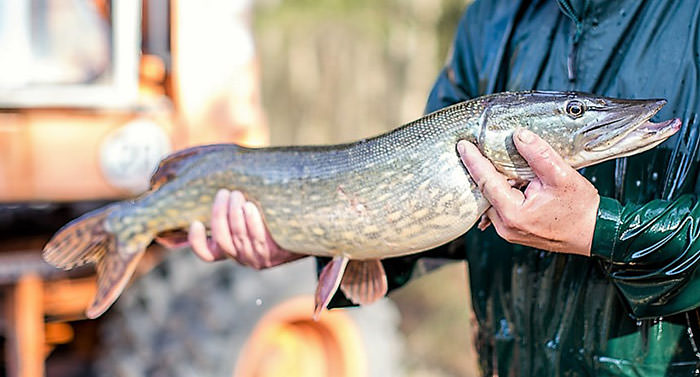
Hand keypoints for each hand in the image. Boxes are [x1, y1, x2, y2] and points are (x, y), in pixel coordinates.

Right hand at [188, 189, 303, 268]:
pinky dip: (251, 221)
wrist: (307, 234)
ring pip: (238, 236)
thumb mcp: (250, 217)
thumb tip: (219, 183)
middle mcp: (242, 257)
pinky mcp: (275, 255)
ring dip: (234, 213)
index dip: (197, 241)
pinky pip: (258, 239)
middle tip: (225, 192)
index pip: (207, 254)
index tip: (194, 222)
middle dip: (219, 214)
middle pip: (221, 239)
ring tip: (237, 194)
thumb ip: (234, 209)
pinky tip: (250, 207)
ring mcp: (258, 258)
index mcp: (231, 251)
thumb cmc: (272, 219)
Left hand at [457, 128, 598, 255]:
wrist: (594, 232)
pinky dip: (499, 192)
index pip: (486, 181)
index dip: (473, 161)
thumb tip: (520, 135)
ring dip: (491, 181)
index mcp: (513, 213)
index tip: (463, 145)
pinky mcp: (513, 230)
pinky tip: (503, 178)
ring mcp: (508, 231)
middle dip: (479, 170)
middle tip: (472, 148)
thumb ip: (539, 155)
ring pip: (490, 201)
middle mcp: (505, 226)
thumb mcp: (561, 176)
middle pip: (484, 192)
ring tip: (489, 160)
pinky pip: (498, 208)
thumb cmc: (580, 208)